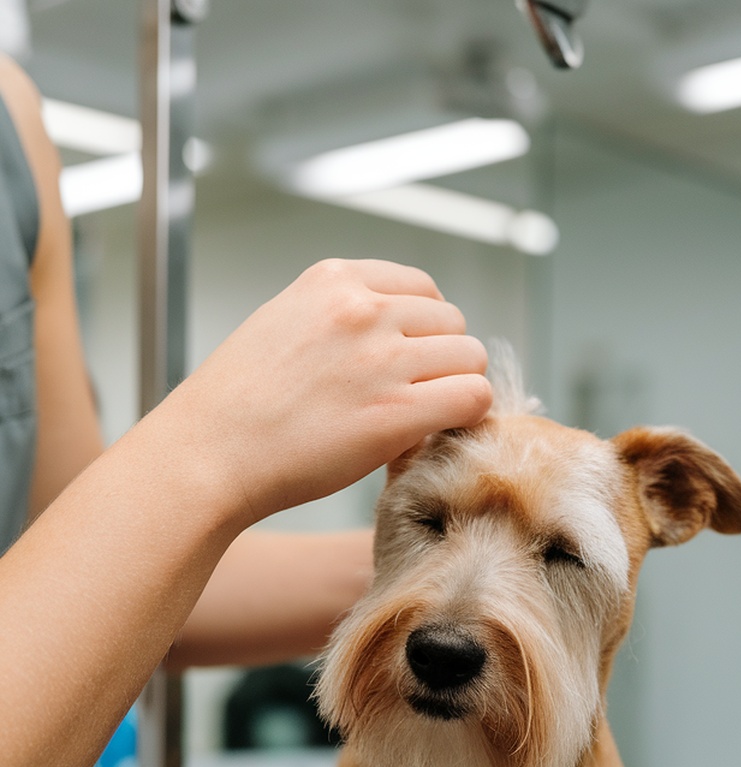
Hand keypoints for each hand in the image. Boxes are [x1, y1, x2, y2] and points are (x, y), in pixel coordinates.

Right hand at [157, 258, 491, 526]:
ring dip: (458, 388)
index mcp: (334, 281)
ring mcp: (383, 359)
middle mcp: (363, 309)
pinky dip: (469, 416)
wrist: (209, 454)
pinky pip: (473, 398)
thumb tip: (391, 336)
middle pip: (452, 321)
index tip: (410, 361)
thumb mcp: (282, 325)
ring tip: (425, 419)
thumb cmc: (237, 407)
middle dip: (442, 360)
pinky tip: (441, 433)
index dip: (424, 329)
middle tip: (416, 398)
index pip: (420, 286)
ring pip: (470, 357)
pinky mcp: (397, 412)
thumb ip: (337, 319)